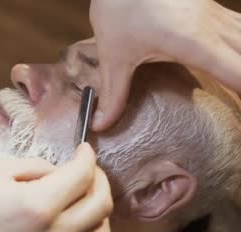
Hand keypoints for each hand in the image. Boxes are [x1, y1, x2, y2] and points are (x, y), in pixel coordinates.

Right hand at [0, 143, 112, 231]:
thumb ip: (36, 167)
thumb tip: (59, 171)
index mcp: (38, 205)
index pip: (83, 176)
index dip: (88, 156)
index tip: (84, 149)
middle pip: (102, 206)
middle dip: (100, 180)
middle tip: (85, 168)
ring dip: (98, 211)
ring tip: (80, 195)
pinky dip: (85, 231)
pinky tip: (67, 216)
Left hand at [90, 0, 240, 130]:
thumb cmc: (120, 5)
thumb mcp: (114, 54)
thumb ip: (114, 93)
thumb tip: (101, 124)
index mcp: (195, 43)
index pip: (238, 74)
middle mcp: (213, 27)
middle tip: (240, 107)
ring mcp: (214, 13)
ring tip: (238, 87)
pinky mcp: (208, 7)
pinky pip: (238, 26)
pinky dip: (240, 45)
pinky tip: (234, 54)